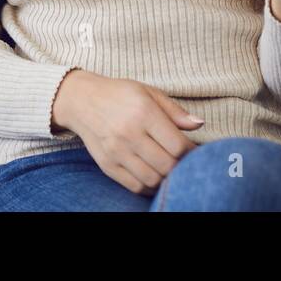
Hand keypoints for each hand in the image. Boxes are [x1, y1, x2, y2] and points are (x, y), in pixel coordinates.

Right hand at [51, 70, 201, 194]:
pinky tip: (154, 177)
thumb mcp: (148, 92)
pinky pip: (134, 186)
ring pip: (152, 179)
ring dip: (165, 178)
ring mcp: (116, 152)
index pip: (177, 145)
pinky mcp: (107, 165)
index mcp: (144, 112)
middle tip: (183, 161)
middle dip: (180, 166)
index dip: (192, 152)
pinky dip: (149, 187)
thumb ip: (174, 111)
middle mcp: (129, 134)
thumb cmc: (119, 94)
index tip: (195, 151)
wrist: (81, 100)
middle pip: (167, 165)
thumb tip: (199, 124)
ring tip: (169, 169)